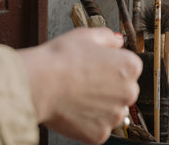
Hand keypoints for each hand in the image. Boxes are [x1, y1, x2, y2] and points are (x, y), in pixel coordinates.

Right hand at [19, 27, 141, 143]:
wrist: (38, 83)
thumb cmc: (61, 58)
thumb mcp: (88, 35)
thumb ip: (109, 37)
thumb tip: (118, 42)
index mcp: (131, 67)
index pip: (129, 67)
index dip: (111, 65)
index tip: (96, 66)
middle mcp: (129, 92)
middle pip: (124, 90)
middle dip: (109, 87)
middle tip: (86, 81)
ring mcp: (115, 115)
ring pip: (113, 111)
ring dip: (101, 106)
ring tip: (78, 95)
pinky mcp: (100, 134)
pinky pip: (98, 128)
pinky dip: (88, 122)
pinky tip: (75, 109)